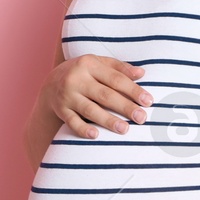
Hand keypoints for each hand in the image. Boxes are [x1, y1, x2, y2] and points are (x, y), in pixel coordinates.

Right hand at [38, 55, 152, 138]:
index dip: (133, 90)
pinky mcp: (60, 110)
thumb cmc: (82, 73)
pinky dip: (83, 129)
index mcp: (88, 64)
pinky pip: (72, 121)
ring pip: (90, 109)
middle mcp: (76, 79)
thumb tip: (141, 73)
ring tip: (125, 129)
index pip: (115, 79)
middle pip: (105, 95)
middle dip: (125, 107)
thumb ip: (119, 68)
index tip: (148, 101)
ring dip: (108, 120)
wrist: (50, 83)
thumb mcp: (98, 64)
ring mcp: (67, 95)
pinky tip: (95, 135)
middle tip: (142, 118)